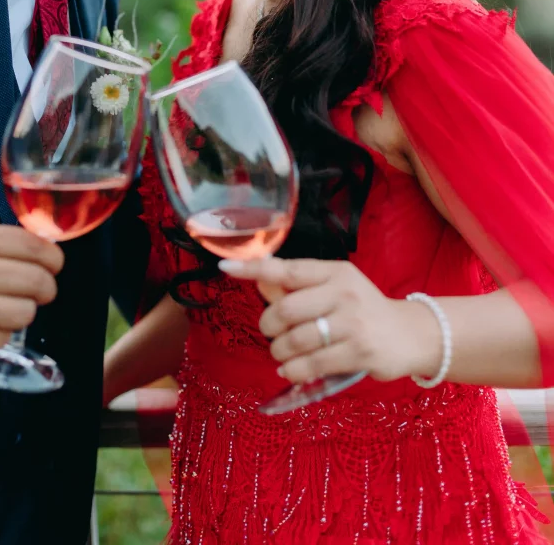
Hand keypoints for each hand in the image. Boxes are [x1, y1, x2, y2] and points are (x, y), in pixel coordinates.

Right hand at [0, 220, 64, 359]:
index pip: (30, 245)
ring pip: (25, 313)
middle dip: (48, 285)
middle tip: (43, 287)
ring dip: (27, 309)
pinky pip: (4, 337)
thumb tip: (36, 247)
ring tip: (15, 304)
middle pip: (36, 280)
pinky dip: (4, 330)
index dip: (53, 255)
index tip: (55, 262)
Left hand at [219, 257, 440, 383]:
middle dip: (268, 326)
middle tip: (271, 333)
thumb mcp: (334, 287)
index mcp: (334, 272)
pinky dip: (293, 370)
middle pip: (285, 310)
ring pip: (295, 340)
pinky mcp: (360, 352)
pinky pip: (311, 364)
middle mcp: (344, 293)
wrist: (410, 334)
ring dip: (280, 352)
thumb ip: (298, 286)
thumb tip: (259, 277)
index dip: (253, 269)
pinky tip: (292, 369)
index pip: (287, 269)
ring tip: (282, 354)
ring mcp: (353, 323)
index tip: (225, 267)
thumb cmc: (362, 309)